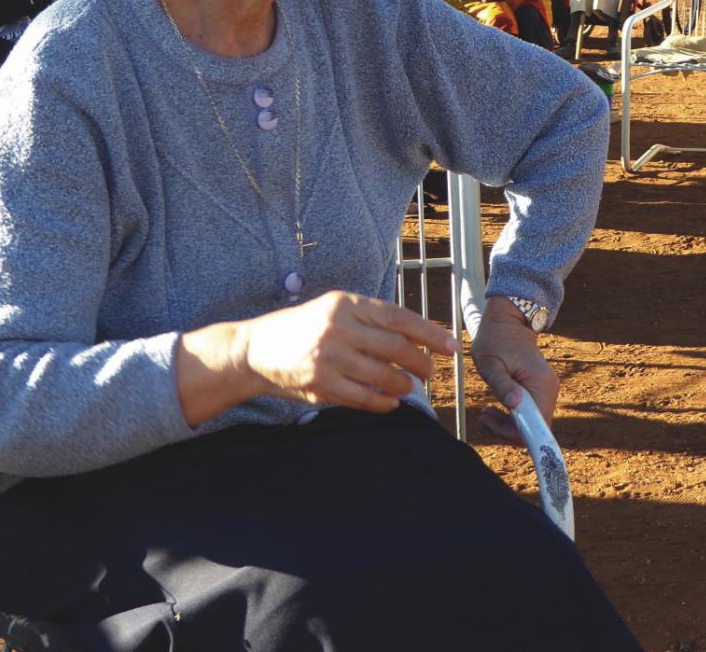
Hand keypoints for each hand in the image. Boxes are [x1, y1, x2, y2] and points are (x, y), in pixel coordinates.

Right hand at [240, 290, 457, 411]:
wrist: (254, 349)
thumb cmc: (302, 327)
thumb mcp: (334, 309)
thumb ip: (370, 318)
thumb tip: (417, 335)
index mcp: (346, 303)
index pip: (399, 317)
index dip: (430, 333)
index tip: (451, 346)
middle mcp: (339, 328)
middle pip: (397, 348)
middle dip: (422, 363)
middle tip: (430, 372)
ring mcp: (329, 358)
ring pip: (384, 376)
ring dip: (404, 385)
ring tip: (408, 387)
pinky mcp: (320, 385)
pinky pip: (364, 398)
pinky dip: (383, 402)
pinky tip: (390, 402)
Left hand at [472, 296, 558, 443]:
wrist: (507, 323)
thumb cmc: (496, 340)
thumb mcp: (491, 363)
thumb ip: (502, 385)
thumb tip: (514, 406)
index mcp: (541, 384)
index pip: (537, 425)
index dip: (518, 435)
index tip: (495, 430)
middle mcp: (549, 390)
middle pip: (535, 428)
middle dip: (508, 430)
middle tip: (484, 418)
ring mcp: (546, 390)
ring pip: (532, 422)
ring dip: (508, 425)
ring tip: (485, 414)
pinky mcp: (540, 390)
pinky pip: (530, 413)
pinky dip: (512, 417)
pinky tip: (495, 409)